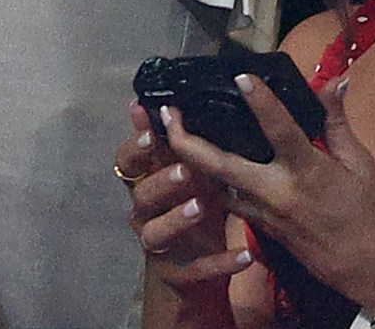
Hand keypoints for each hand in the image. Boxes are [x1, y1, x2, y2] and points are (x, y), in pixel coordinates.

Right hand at [119, 101, 251, 294]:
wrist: (197, 273)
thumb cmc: (195, 209)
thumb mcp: (190, 174)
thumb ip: (182, 143)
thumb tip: (176, 98)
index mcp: (145, 183)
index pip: (127, 161)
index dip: (136, 145)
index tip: (152, 125)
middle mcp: (144, 213)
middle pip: (141, 194)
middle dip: (160, 180)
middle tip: (184, 167)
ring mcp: (158, 246)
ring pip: (156, 233)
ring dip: (178, 218)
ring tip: (202, 206)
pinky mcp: (177, 274)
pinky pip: (196, 269)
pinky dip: (220, 262)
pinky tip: (247, 256)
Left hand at [159, 77, 374, 312]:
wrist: (371, 271)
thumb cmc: (371, 215)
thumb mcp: (360, 164)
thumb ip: (337, 121)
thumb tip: (335, 80)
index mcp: (306, 171)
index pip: (278, 130)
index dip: (260, 101)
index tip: (240, 76)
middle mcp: (277, 192)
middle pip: (220, 165)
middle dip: (187, 140)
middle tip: (167, 113)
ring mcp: (264, 214)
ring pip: (217, 185)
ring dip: (192, 162)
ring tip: (172, 133)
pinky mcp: (262, 229)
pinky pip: (231, 201)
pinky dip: (215, 181)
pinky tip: (204, 164)